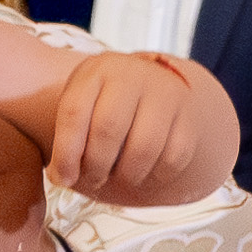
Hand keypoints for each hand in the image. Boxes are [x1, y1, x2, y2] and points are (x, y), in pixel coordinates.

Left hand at [47, 52, 227, 202]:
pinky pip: (172, 159)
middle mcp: (134, 75)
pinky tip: (143, 175)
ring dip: (126, 176)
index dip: (65, 153)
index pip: (74, 112)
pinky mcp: (189, 118)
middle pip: (108, 130)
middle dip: (96, 167)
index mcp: (98, 70)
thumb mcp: (83, 106)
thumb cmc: (107, 105)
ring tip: (117, 178)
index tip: (63, 179)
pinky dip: (155, 177)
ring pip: (143, 148)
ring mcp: (166, 94)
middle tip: (93, 180)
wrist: (157, 88)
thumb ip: (68, 139)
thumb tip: (63, 178)